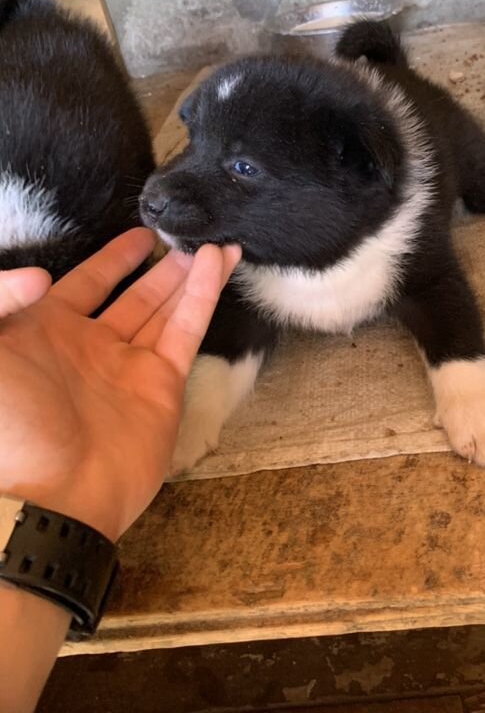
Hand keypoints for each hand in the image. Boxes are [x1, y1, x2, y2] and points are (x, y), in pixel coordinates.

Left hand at [0, 229, 239, 540]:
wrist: (48, 495)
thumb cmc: (8, 423)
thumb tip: (42, 277)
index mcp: (44, 335)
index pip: (84, 284)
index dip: (112, 259)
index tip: (141, 235)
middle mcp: (90, 348)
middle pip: (133, 296)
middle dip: (159, 267)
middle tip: (186, 238)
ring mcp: (129, 367)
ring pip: (164, 309)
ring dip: (188, 275)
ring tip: (214, 243)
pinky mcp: (162, 384)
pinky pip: (186, 329)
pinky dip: (203, 295)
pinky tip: (218, 263)